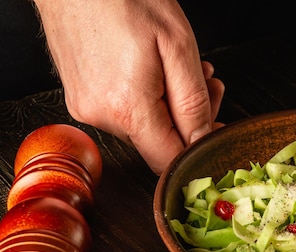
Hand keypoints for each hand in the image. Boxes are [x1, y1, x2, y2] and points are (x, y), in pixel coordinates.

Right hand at [33, 0, 223, 173]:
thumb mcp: (178, 47)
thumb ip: (193, 102)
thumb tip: (202, 141)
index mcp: (128, 108)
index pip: (170, 161)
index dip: (199, 151)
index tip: (215, 128)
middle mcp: (101, 115)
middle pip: (158, 144)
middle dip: (190, 120)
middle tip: (210, 85)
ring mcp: (85, 107)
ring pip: (142, 127)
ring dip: (170, 106)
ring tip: (183, 68)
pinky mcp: (80, 96)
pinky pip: (123, 111)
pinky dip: (147, 98)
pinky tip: (157, 70)